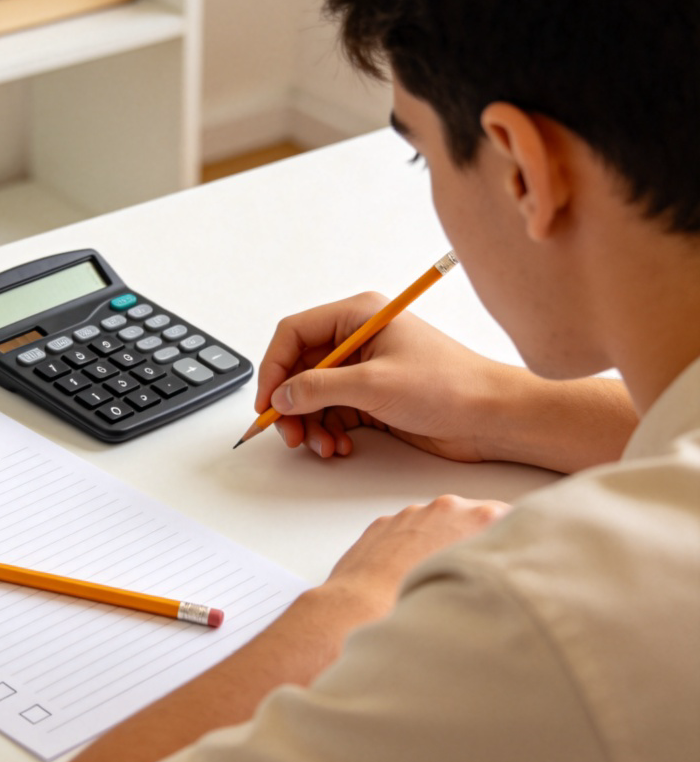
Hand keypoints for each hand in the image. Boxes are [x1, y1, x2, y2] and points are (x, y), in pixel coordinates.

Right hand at [256, 292, 511, 460]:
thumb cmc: (449, 386)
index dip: (273, 367)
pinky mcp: (373, 397)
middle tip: (290, 434)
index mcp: (358, 315)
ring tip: (322, 446)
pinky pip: (333, 413)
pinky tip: (340, 446)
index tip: (267, 401)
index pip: (294, 333)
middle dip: (290, 403)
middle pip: (300, 368)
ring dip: (310, 423)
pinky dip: (329, 432)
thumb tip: (281, 395)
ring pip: (314, 395)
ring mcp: (365, 369)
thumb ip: (319, 389)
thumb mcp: (374, 385)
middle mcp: (357, 338)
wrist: (493, 418)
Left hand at [319, 494, 510, 618]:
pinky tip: (412, 579)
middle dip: (482, 544)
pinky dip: (413, 550)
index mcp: (481, 519)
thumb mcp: (487, 598)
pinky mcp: (385, 525)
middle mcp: (446, 508)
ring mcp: (412, 514)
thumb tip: (514, 596)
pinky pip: (409, 534)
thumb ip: (504, 581)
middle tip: (482, 579)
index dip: (520, 544)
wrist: (362, 612)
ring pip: (440, 526)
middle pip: (477, 520)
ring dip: (445, 546)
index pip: (515, 519)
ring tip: (442, 583)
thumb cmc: (419, 609)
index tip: (521, 562)